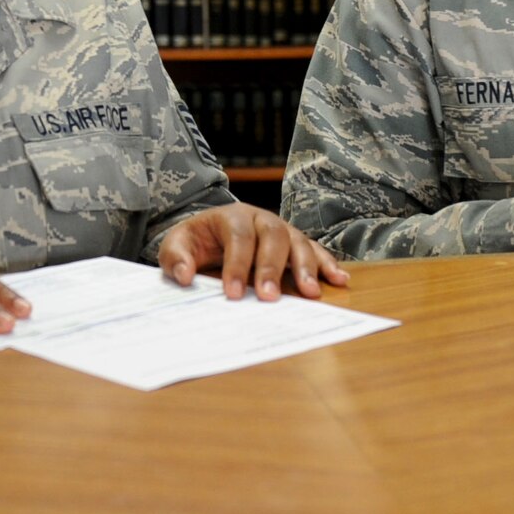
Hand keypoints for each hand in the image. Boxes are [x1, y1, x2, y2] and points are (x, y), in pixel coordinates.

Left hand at [156, 204, 349, 300]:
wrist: (212, 232)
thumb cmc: (197, 241)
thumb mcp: (177, 244)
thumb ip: (175, 257)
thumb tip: (184, 275)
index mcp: (231, 216)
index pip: (238, 238)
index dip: (237, 265)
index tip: (233, 294)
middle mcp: (261, 219)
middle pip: (273, 236)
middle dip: (272, 268)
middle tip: (270, 297)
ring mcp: (282, 230)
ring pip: (298, 242)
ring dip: (307, 268)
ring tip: (311, 294)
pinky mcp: (296, 243)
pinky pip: (316, 250)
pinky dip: (328, 264)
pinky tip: (339, 280)